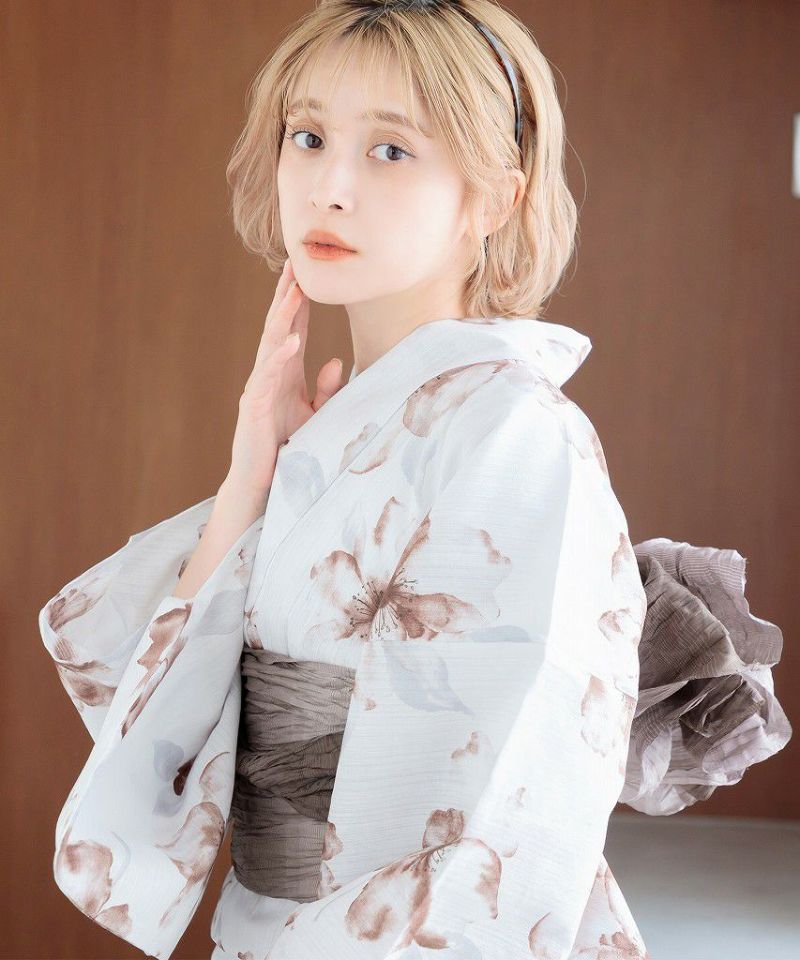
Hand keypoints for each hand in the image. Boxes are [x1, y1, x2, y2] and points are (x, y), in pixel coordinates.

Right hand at [226, 258, 344, 493]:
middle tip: (297, 264)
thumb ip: (326, 390)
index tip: (309, 273)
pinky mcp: (254, 408)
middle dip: (287, 296)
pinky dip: (279, 358)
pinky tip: (291, 341)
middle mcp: (269, 375)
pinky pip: (267, 377)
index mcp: (285, 373)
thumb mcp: (315, 415)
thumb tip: (336, 362)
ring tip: (295, 292)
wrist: (261, 483)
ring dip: (283, 318)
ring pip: (270, 345)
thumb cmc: (288, 448)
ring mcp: (259, 389)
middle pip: (279, 327)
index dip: (300, 302)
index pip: (293, 329)